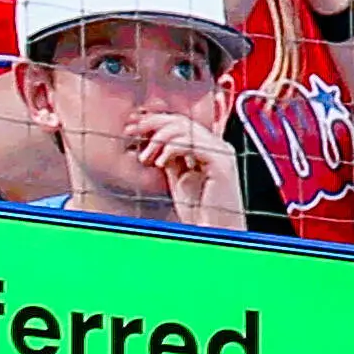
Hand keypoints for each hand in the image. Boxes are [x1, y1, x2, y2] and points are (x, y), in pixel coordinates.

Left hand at [128, 108, 246, 230]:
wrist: (215, 233)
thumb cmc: (199, 213)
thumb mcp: (178, 177)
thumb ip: (169, 156)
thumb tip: (150, 138)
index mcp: (209, 148)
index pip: (180, 123)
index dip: (154, 121)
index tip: (132, 126)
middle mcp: (218, 146)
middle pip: (181, 120)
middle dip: (151, 123)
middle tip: (131, 130)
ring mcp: (222, 153)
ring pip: (184, 128)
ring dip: (158, 138)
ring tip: (145, 156)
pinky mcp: (221, 163)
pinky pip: (191, 143)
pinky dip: (171, 148)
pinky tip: (159, 162)